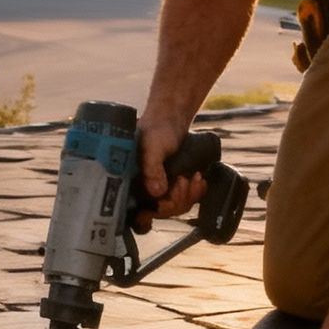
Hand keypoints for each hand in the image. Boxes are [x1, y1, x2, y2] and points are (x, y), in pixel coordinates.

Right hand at [135, 115, 206, 230]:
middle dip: (177, 199)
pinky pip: (185, 199)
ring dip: (188, 195)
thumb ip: (152, 168)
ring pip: (175, 207)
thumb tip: (157, 192)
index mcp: (130, 183)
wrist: (170, 117)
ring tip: (194, 177)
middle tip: (183, 180)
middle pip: (161, 211)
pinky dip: (195, 192)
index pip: (139, 212)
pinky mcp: (173, 185)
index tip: (168, 197)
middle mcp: (142, 189)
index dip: (155, 210)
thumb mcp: (152, 147)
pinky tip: (199, 180)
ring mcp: (158, 188)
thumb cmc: (156, 128)